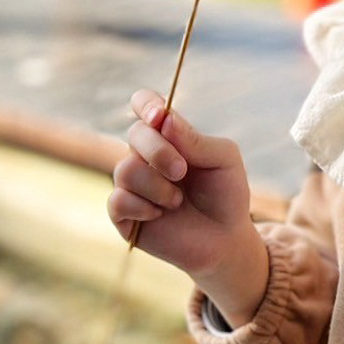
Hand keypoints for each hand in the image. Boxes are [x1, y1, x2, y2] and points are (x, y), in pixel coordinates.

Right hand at [109, 90, 254, 282]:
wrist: (225, 239)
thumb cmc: (225, 194)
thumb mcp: (223, 159)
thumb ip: (195, 139)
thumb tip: (164, 119)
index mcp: (168, 135)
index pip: (144, 104)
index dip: (146, 104)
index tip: (159, 115)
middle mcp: (145, 155)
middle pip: (135, 134)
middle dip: (158, 151)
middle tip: (182, 171)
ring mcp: (132, 184)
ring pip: (125, 169)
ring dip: (157, 186)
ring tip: (177, 201)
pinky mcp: (123, 214)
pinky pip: (118, 201)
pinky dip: (143, 208)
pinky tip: (160, 215)